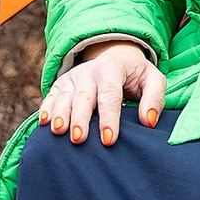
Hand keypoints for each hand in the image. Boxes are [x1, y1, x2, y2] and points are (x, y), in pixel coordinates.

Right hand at [43, 39, 166, 144]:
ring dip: (60, 115)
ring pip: (64, 97)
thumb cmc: (136, 77)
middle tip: (79, 139)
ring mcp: (72, 77)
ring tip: (59, 132)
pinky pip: (51, 97)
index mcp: (112, 70)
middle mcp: (89, 71)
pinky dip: (46, 109)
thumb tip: (148, 121)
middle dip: (81, 119)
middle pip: (84, 97)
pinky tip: (44, 123)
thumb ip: (155, 99)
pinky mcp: (61, 85)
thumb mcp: (153, 80)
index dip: (109, 118)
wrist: (114, 59)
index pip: (109, 95)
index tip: (108, 140)